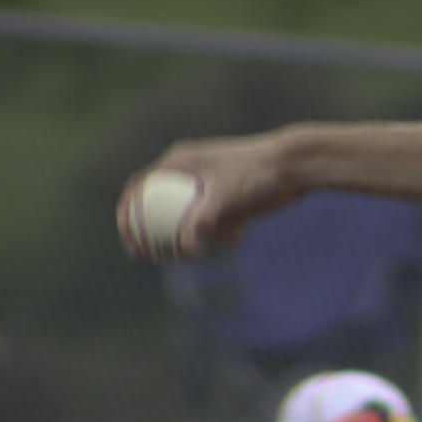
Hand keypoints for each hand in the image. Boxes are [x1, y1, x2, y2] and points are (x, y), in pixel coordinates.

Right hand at [116, 130, 301, 261]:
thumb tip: (184, 250)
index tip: (129, 242)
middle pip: (159, 211)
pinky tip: (243, 226)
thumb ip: (201, 222)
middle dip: (157, 237)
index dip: (127, 215)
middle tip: (153, 259)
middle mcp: (189, 175)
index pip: (139, 188)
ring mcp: (207, 191)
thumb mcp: (223, 196)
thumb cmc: (257, 172)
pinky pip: (213, 229)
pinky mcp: (225, 204)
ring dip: (201, 237)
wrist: (294, 168)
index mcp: (180, 162)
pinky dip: (224, 234)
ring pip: (189, 225)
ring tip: (221, 233)